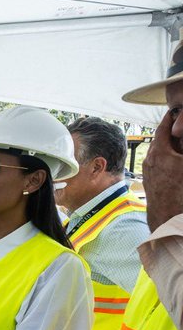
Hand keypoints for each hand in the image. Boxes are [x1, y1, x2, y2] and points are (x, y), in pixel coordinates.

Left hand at [143, 106, 182, 231]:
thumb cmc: (181, 193)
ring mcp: (149, 170)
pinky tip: (177, 161)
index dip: (173, 116)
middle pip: (162, 137)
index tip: (178, 110)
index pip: (165, 125)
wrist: (169, 220)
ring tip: (180, 144)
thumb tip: (181, 138)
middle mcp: (151, 159)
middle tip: (181, 126)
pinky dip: (168, 157)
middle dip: (174, 131)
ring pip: (160, 150)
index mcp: (160, 151)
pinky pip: (159, 162)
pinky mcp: (151, 180)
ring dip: (171, 145)